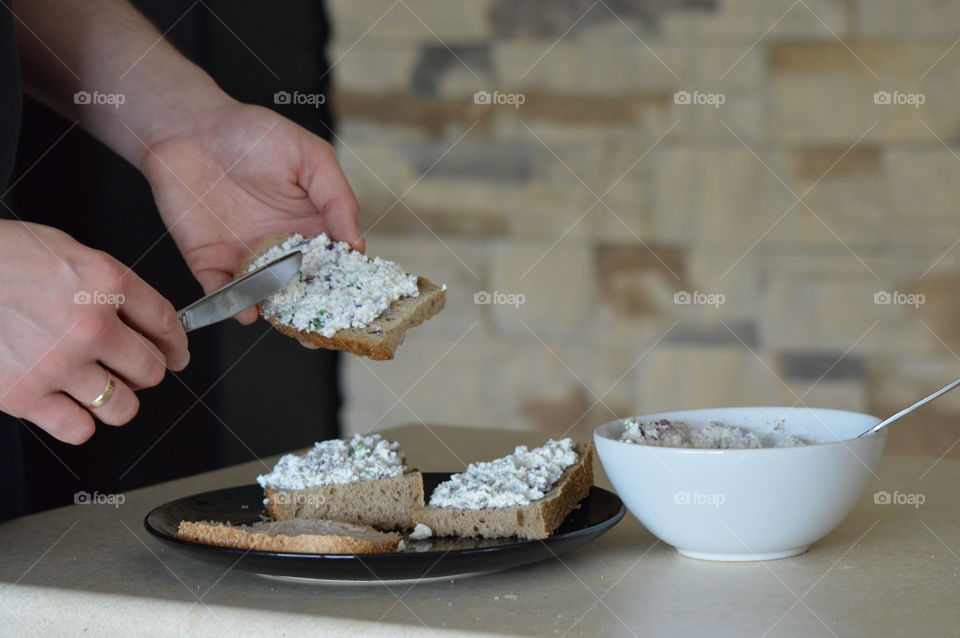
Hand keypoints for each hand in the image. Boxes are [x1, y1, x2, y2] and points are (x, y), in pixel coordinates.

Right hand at [0, 221, 188, 443]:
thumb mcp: (62, 249)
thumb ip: (104, 283)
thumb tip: (139, 316)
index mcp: (104, 281)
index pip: (165, 322)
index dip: (176, 343)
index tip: (177, 353)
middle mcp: (90, 325)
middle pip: (151, 369)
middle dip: (146, 370)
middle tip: (130, 368)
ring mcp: (59, 364)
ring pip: (123, 406)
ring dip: (118, 400)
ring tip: (100, 387)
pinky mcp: (24, 395)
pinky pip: (80, 428)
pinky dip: (79, 422)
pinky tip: (67, 405)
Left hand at [141, 100, 362, 324]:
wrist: (190, 126)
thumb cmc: (254, 134)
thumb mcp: (311, 157)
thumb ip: (337, 199)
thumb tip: (358, 245)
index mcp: (312, 226)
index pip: (337, 265)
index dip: (350, 286)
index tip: (362, 305)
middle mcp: (282, 249)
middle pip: (306, 291)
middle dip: (318, 314)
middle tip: (328, 332)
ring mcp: (247, 258)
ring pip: (268, 298)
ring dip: (280, 314)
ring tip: (292, 328)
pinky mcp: (210, 261)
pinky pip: (223, 291)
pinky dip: (233, 305)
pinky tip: (246, 309)